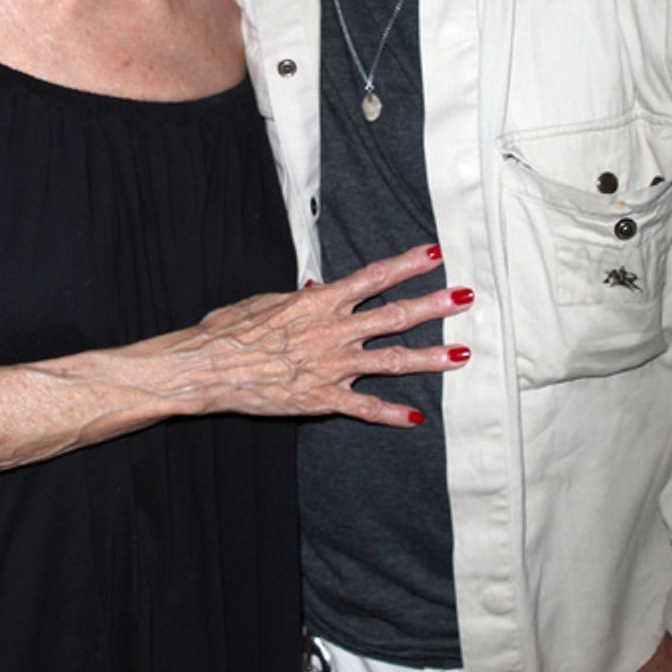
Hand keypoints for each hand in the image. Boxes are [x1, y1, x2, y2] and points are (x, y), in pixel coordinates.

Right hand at [180, 244, 472, 426]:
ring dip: (429, 357)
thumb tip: (319, 287)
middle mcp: (333, 331)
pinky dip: (391, 413)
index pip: (372, 277)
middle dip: (434, 305)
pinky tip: (417, 417)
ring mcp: (331, 366)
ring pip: (391, 360)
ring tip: (462, 355)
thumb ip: (299, 298)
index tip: (435, 253)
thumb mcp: (265, 302)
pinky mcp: (322, 398)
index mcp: (319, 301)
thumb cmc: (229, 331)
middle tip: (466, 297)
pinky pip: (364, 406)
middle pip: (394, 314)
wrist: (206, 368)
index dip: (406, 264)